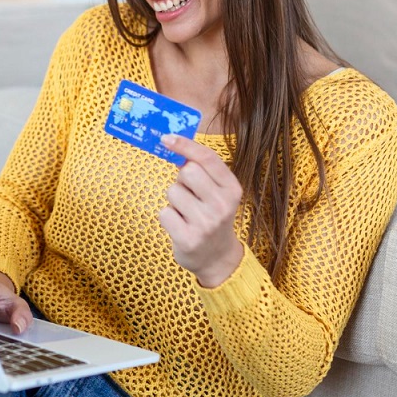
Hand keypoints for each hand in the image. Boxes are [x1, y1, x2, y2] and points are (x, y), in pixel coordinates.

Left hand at [159, 134, 246, 287]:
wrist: (217, 258)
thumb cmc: (212, 216)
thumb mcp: (218, 192)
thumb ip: (203, 170)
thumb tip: (173, 142)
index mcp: (232, 189)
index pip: (208, 158)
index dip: (185, 145)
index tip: (166, 138)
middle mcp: (223, 205)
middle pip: (188, 171)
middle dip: (182, 179)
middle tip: (189, 194)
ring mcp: (206, 223)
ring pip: (173, 191)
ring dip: (174, 201)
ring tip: (186, 213)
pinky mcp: (188, 239)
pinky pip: (164, 212)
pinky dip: (167, 217)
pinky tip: (180, 226)